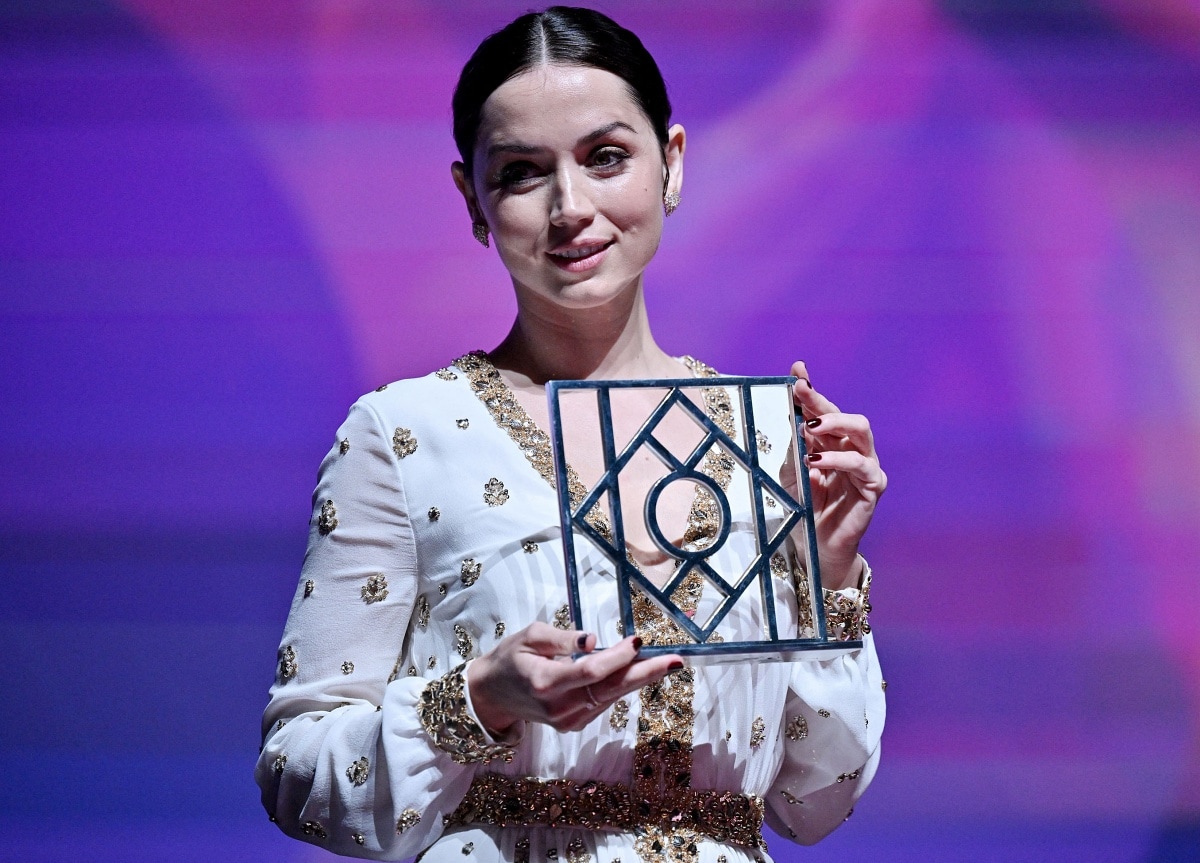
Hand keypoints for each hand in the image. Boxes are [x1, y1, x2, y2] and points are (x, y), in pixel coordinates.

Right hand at [466, 622, 681, 734]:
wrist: (493, 694)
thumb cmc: (511, 658)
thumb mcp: (529, 636)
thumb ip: (561, 638)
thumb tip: (593, 639)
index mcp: (545, 682)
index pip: (589, 671)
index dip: (616, 657)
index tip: (638, 640)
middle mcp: (558, 707)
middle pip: (610, 689)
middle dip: (646, 674)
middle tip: (676, 661)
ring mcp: (567, 721)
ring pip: (611, 697)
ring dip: (639, 678)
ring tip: (665, 662)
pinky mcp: (574, 725)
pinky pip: (604, 702)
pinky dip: (621, 686)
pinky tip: (635, 671)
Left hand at [780, 360, 885, 590]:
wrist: (815, 545)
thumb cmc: (805, 508)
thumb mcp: (791, 471)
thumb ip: (795, 444)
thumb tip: (794, 414)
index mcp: (831, 443)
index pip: (824, 410)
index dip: (812, 390)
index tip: (797, 370)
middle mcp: (852, 450)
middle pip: (844, 415)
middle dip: (823, 401)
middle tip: (802, 393)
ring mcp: (866, 466)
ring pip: (861, 432)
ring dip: (834, 424)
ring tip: (810, 428)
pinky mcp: (873, 487)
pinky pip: (861, 466)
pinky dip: (838, 460)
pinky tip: (816, 462)